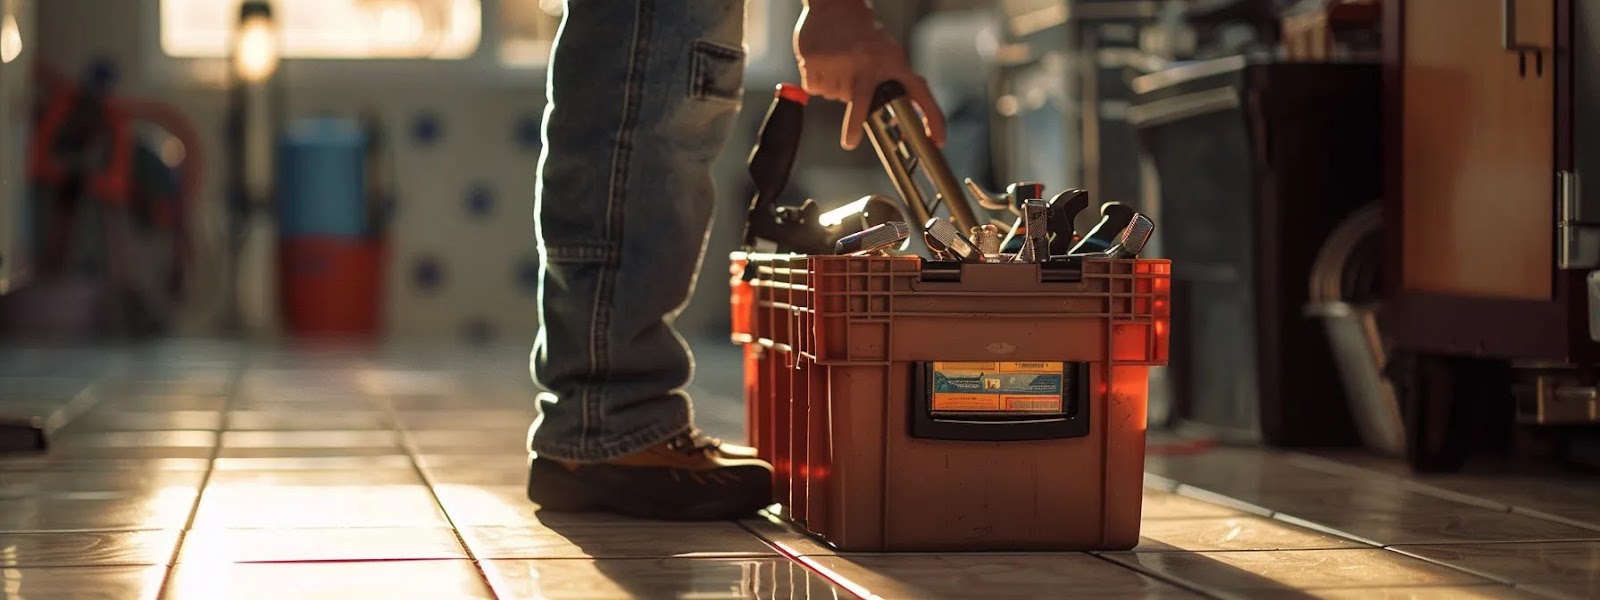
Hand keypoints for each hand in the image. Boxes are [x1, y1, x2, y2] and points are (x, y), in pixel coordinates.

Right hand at [793, 0, 946, 150]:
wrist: (835, 4)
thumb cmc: (866, 35)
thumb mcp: (889, 54)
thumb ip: (895, 82)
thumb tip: (903, 118)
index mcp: (892, 62)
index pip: (919, 92)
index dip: (933, 118)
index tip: (937, 142)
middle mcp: (868, 62)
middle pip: (859, 106)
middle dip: (853, 126)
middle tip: (850, 142)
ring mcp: (840, 61)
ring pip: (835, 97)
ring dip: (836, 89)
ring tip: (841, 65)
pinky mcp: (816, 60)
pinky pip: (816, 88)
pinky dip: (819, 82)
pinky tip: (826, 64)